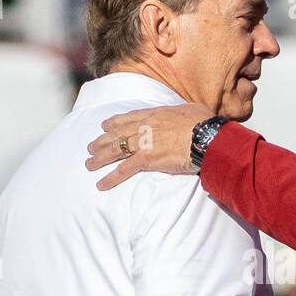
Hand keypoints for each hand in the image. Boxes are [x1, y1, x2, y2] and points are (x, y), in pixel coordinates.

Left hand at [85, 103, 215, 189]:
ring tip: (89, 165)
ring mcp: (144, 142)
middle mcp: (145, 126)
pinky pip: (124, 169)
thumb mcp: (191, 111)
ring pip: (115, 149)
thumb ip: (182, 115)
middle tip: (90, 147)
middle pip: (117, 133)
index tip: (105, 125)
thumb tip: (187, 117)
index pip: (130, 118)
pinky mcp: (147, 158)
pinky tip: (101, 184)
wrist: (206, 136)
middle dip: (102, 141)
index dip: (115, 122)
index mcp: (155, 114)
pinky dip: (111, 178)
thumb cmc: (205, 124)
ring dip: (100, 158)